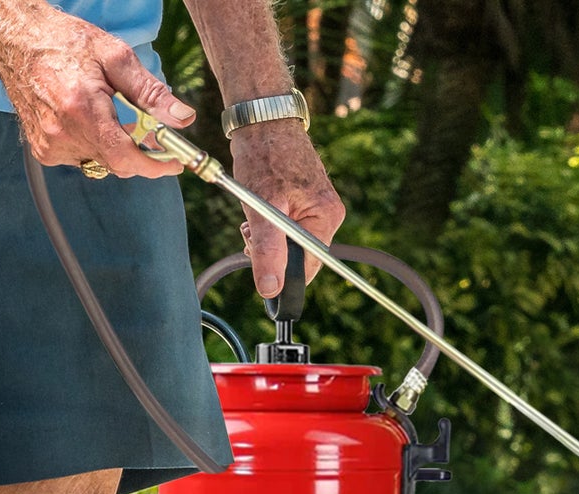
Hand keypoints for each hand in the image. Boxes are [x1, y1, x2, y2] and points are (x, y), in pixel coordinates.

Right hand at [0, 2, 195, 178]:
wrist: (16, 42)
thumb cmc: (65, 43)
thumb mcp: (114, 57)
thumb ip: (149, 92)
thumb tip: (182, 118)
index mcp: (82, 109)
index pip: (126, 158)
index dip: (155, 166)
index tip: (174, 163)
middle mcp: (63, 133)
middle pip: (118, 163)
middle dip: (138, 151)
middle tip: (145, 130)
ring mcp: (51, 145)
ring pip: (102, 163)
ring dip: (114, 146)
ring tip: (104, 112)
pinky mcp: (44, 152)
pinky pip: (83, 159)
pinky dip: (93, 145)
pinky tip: (83, 119)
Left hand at [230, 122, 346, 294]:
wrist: (262, 117)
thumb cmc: (264, 154)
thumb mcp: (261, 206)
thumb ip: (268, 250)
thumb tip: (271, 290)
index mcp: (326, 218)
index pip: (308, 267)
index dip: (281, 271)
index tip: (255, 256)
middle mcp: (329, 215)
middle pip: (300, 257)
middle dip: (272, 251)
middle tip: (250, 230)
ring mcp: (319, 208)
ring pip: (291, 244)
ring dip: (268, 238)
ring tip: (254, 213)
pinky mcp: (307, 202)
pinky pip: (290, 228)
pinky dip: (271, 225)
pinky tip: (261, 207)